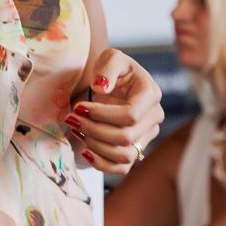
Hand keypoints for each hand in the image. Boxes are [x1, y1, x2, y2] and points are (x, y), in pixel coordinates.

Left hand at [67, 48, 164, 173]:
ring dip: (96, 146)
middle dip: (94, 129)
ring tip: (77, 130)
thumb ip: (107, 68)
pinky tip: (84, 150)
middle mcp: (154, 118)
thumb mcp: (110, 57)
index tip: (79, 107)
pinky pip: (122, 168)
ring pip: (125, 155)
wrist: (112, 84)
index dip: (102, 115)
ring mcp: (146, 137)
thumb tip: (101, 88)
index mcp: (151, 94)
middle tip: (72, 118)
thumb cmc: (112, 70)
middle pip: (126, 136)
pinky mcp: (135, 150)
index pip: (131, 115)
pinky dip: (101, 164)